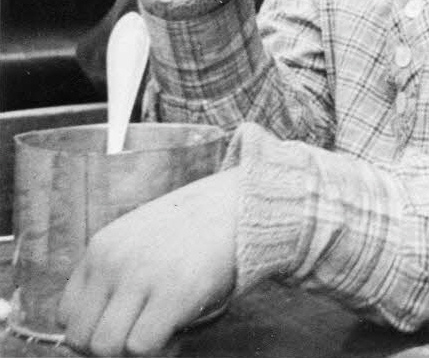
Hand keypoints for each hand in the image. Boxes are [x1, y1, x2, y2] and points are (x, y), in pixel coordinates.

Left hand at [58, 168, 239, 356]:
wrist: (244, 204)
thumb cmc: (199, 226)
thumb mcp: (142, 236)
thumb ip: (118, 270)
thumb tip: (106, 322)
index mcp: (102, 247)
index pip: (66, 314)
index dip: (93, 329)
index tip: (121, 326)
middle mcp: (113, 261)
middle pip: (81, 337)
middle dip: (109, 346)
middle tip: (141, 333)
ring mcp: (142, 276)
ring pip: (107, 346)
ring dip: (132, 349)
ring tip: (160, 332)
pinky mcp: (174, 292)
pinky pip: (142, 346)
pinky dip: (158, 348)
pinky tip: (177, 329)